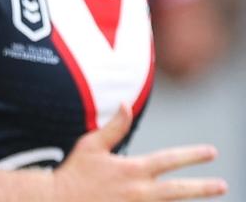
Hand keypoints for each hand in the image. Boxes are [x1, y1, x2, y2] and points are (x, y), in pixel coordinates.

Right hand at [52, 105, 226, 200]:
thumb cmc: (74, 173)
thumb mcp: (90, 145)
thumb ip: (113, 127)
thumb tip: (126, 104)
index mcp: (132, 170)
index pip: (170, 160)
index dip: (193, 155)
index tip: (212, 152)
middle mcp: (139, 191)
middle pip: (179, 190)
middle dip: (203, 187)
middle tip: (222, 185)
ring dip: (187, 199)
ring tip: (205, 193)